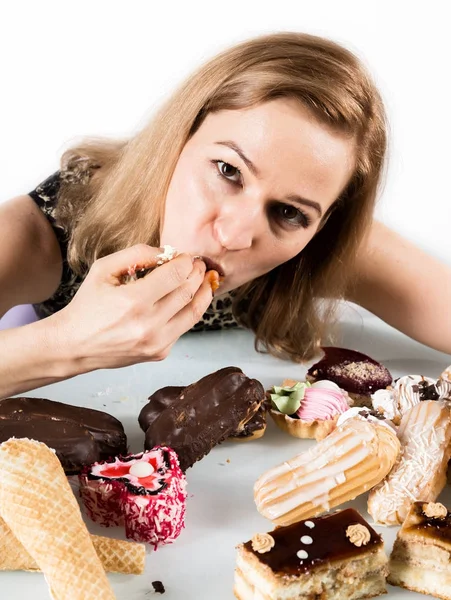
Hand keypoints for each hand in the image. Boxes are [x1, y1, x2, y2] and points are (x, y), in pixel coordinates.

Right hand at [51, 244, 213, 372]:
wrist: (74, 344)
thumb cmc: (87, 305)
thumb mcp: (103, 269)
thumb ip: (136, 254)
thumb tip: (166, 252)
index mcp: (133, 301)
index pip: (175, 275)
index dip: (186, 262)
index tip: (187, 256)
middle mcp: (148, 325)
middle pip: (187, 292)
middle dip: (197, 274)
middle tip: (198, 265)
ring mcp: (156, 342)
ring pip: (193, 313)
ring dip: (203, 293)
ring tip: (204, 280)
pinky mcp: (159, 353)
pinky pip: (183, 328)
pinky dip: (188, 311)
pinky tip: (187, 300)